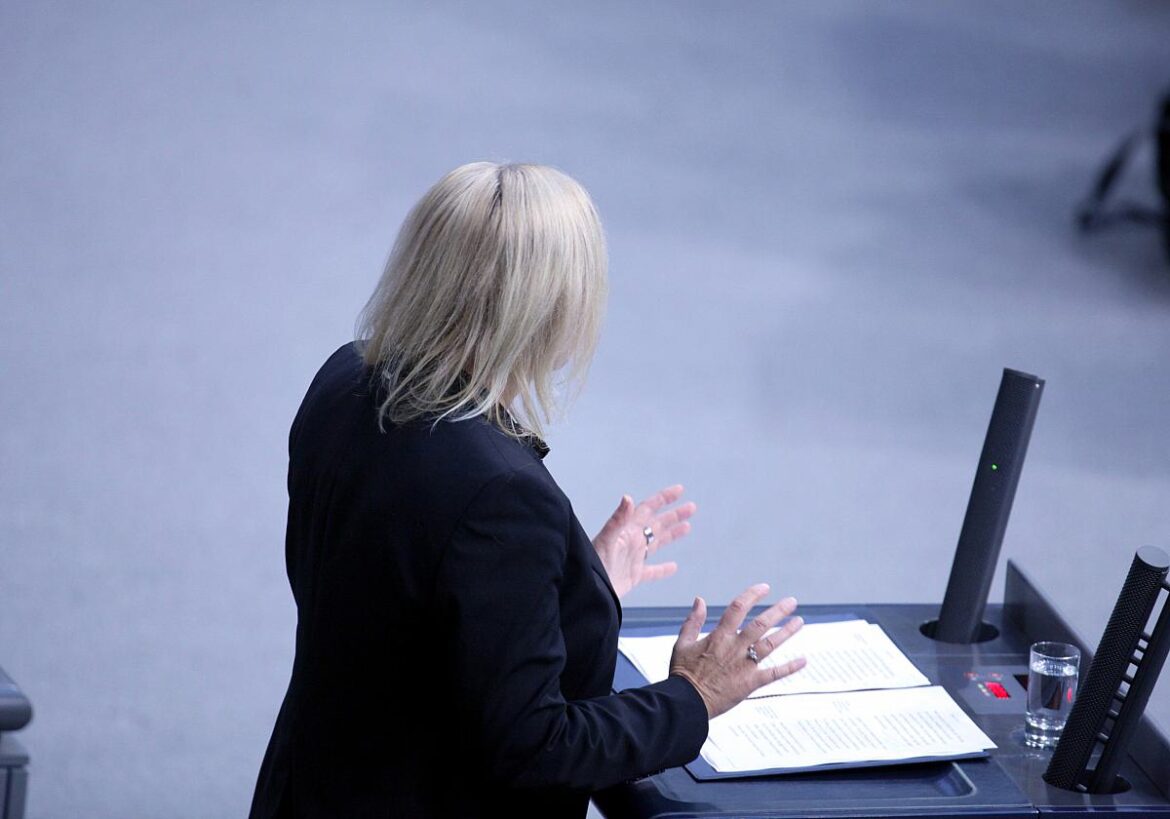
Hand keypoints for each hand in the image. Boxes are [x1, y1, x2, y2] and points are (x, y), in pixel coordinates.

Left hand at [592, 484, 695, 598]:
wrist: (588, 590)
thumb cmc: (592, 564)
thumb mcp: (606, 540)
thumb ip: (618, 520)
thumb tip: (628, 498)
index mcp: (628, 530)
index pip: (648, 509)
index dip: (663, 498)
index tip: (679, 490)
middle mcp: (632, 541)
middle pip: (657, 524)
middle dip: (674, 515)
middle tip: (692, 507)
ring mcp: (633, 558)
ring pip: (657, 543)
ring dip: (672, 535)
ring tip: (687, 526)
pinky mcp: (633, 576)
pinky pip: (652, 571)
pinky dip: (663, 569)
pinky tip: (673, 567)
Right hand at [668, 583, 805, 718]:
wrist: (687, 702)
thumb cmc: (683, 674)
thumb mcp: (682, 643)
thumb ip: (692, 621)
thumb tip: (699, 600)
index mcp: (719, 636)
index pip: (738, 608)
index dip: (752, 595)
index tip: (764, 588)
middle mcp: (735, 648)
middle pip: (761, 624)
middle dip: (778, 611)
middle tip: (792, 601)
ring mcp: (745, 665)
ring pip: (770, 644)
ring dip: (787, 632)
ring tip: (799, 621)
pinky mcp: (750, 683)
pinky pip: (774, 674)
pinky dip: (790, 667)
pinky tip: (803, 660)